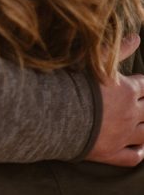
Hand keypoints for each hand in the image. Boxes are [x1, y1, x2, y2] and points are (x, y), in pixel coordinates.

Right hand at [86, 34, 143, 166]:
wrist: (58, 113)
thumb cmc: (77, 83)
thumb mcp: (98, 60)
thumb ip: (119, 49)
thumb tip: (137, 37)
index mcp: (129, 91)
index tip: (141, 84)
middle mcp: (131, 114)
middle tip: (142, 103)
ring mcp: (123, 136)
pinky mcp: (112, 153)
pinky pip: (133, 157)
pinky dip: (140, 153)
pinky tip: (141, 150)